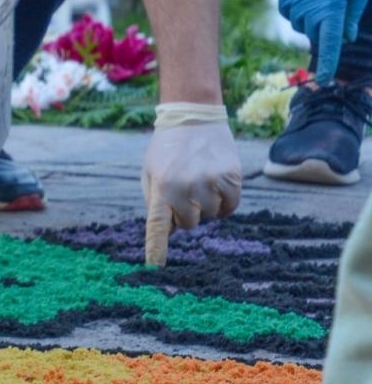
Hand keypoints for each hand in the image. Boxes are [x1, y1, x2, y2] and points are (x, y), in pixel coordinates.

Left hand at [142, 117, 242, 265]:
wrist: (193, 118)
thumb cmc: (167, 150)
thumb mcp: (150, 172)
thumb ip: (155, 201)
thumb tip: (169, 230)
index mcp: (161, 186)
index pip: (158, 225)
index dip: (157, 247)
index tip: (155, 266)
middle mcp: (185, 187)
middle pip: (188, 225)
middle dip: (185, 214)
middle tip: (183, 192)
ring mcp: (210, 182)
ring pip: (211, 216)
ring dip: (205, 206)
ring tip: (199, 181)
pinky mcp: (232, 177)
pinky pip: (230, 207)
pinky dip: (224, 203)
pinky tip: (217, 185)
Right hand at [279, 0, 371, 80]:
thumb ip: (352, 13)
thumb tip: (344, 37)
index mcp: (330, 1)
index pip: (329, 40)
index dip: (329, 61)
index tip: (327, 79)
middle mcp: (307, 1)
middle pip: (315, 34)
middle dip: (327, 34)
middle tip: (340, 19)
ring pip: (301, 24)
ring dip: (314, 23)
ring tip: (328, 2)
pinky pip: (289, 12)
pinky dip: (300, 13)